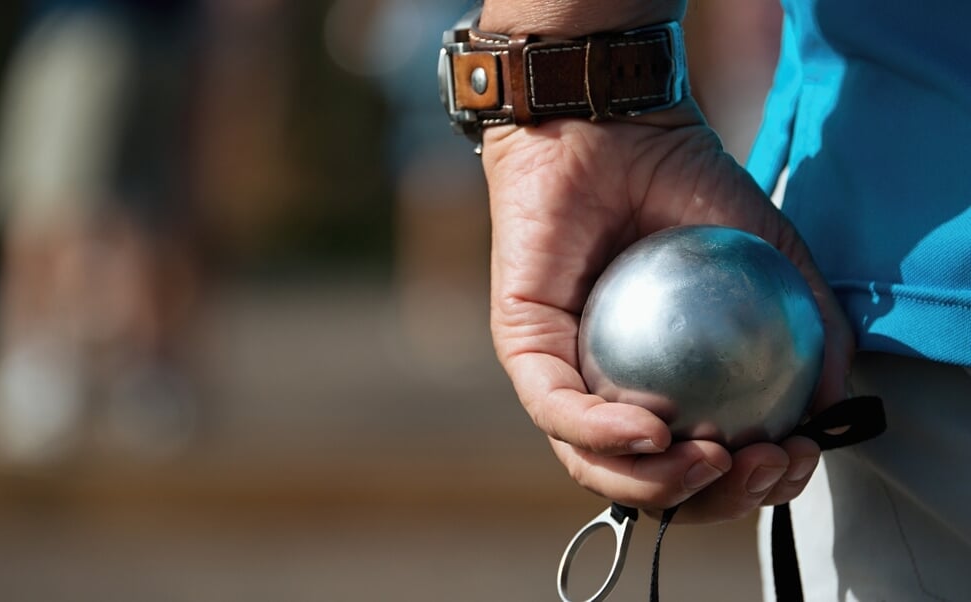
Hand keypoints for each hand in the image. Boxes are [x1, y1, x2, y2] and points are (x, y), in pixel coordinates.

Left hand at [481, 99, 852, 522]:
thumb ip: (810, 328)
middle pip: (647, 480)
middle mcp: (607, 388)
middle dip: (707, 500)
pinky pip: (557, 409)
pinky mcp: (522, 347)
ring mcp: (562, 373)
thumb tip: (830, 409)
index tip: (794, 459)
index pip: (700, 460)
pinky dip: (605, 433)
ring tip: (711, 461)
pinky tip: (653, 431)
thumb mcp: (773, 258)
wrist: (617, 124)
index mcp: (662, 380)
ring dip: (657, 485)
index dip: (749, 483)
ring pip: (595, 464)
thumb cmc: (686, 183)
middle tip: (757, 469)